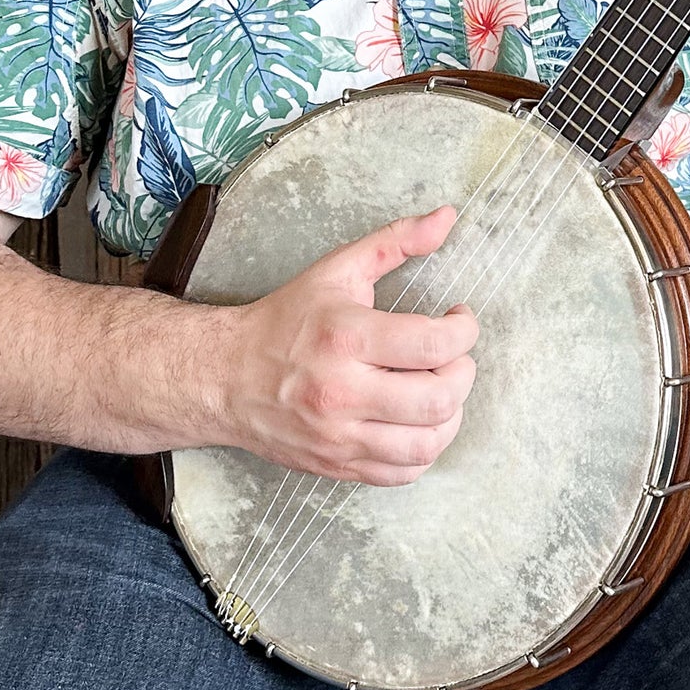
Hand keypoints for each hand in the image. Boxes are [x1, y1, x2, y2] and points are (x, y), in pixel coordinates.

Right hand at [216, 204, 479, 485]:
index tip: (459, 319)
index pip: (434, 344)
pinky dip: (425, 450)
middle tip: (454, 356)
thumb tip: (448, 216)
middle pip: (439, 399)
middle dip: (463, 372)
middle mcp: (343, 392)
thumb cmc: (286, 320)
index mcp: (346, 337)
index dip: (465, 330)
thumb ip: (396, 240)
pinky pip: (402, 473)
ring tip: (442, 388)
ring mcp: (339, 437)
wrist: (225, 377)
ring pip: (427, 444)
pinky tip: (418, 421)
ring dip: (451, 415)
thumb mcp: (338, 269)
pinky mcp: (337, 465)